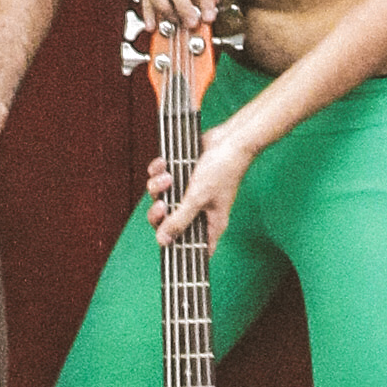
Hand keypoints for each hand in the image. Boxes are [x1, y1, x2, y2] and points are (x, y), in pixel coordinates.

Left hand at [155, 111, 257, 249]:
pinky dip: (157, 171)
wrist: (229, 138)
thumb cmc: (222, 170)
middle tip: (162, 204)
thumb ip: (179, 220)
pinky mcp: (180, 175)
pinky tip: (163, 164)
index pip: (188, 246)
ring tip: (168, 177)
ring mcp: (187, 193)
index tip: (163, 244)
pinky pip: (160, 178)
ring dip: (157, 186)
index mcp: (208, 224)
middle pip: (166, 222)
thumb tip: (163, 240)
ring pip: (160, 198)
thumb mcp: (198, 199)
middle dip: (158, 213)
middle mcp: (197, 211)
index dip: (174, 247)